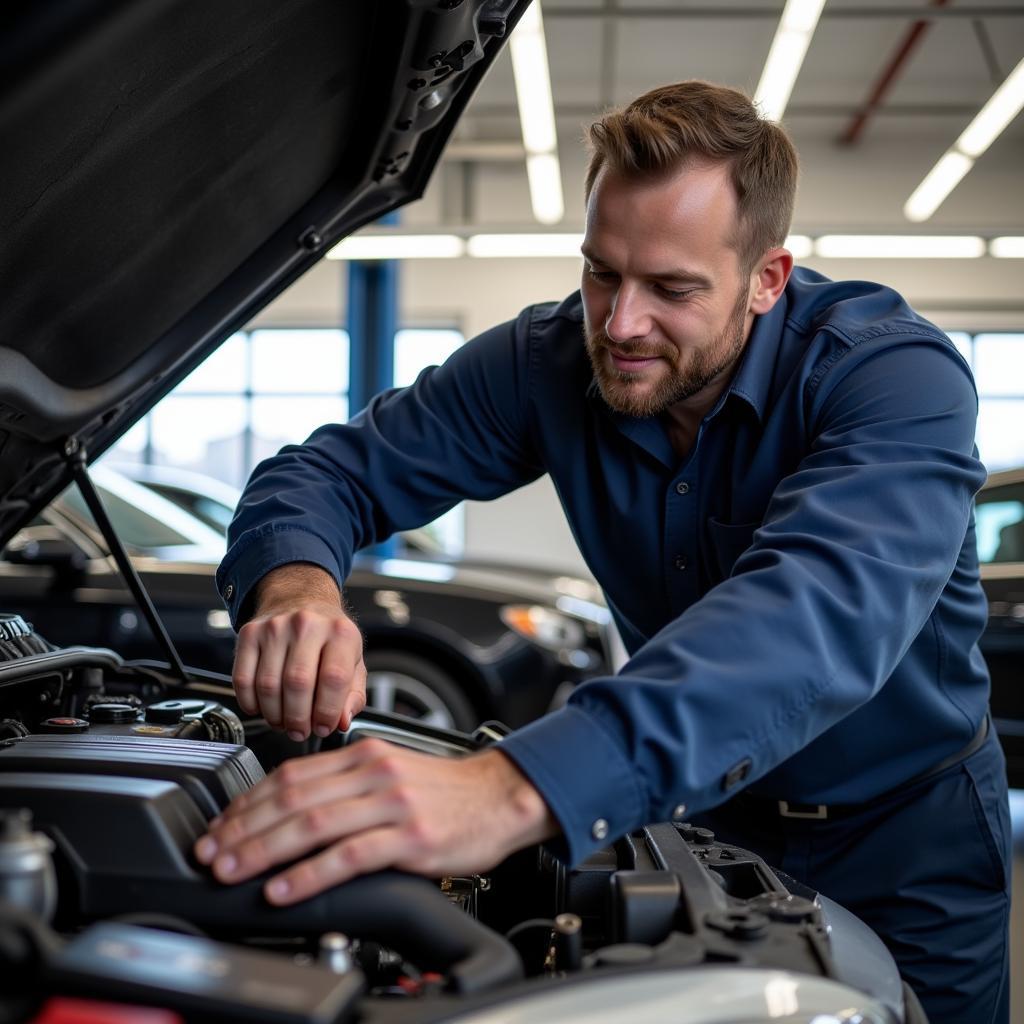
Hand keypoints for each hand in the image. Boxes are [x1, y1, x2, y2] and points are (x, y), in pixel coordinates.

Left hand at [193, 740, 557, 903]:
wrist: (501, 796)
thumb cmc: (446, 792)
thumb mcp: (392, 772)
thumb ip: (347, 785)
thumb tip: (295, 810)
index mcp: (363, 755)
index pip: (290, 774)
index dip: (247, 801)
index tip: (220, 826)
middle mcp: (373, 773)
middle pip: (291, 797)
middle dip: (242, 827)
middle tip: (210, 853)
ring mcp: (390, 804)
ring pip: (312, 823)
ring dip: (263, 850)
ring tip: (232, 871)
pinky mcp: (409, 837)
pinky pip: (348, 855)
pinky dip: (309, 874)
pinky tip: (284, 889)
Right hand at [233, 564, 364, 740]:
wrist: (300, 599)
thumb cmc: (329, 636)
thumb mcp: (354, 661)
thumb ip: (353, 695)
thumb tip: (341, 721)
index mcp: (341, 632)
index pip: (333, 678)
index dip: (327, 711)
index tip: (324, 726)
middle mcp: (307, 625)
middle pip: (298, 684)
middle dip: (298, 719)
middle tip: (300, 731)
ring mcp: (275, 627)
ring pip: (268, 685)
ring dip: (274, 715)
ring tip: (283, 722)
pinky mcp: (249, 633)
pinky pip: (242, 679)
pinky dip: (250, 703)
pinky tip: (262, 708)